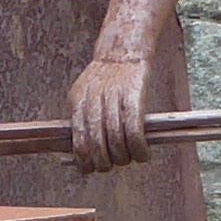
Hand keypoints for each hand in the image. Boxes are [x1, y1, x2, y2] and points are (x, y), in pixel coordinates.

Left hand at [67, 51, 150, 171]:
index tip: (89, 169)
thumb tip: (81, 152)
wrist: (123, 51)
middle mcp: (94, 102)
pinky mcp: (134, 99)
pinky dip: (139, 149)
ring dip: (123, 158)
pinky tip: (142, 154)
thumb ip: (81, 118)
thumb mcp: (83, 94)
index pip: (78, 140)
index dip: (84, 160)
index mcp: (78, 102)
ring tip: (128, 158)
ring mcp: (114, 100)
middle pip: (98, 145)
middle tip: (112, 164)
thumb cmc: (104, 77)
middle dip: (105, 162)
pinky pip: (135, 133)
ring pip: (117, 142)